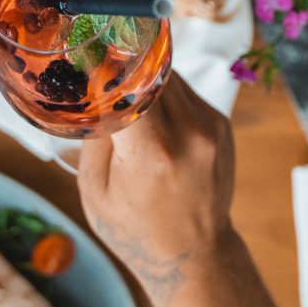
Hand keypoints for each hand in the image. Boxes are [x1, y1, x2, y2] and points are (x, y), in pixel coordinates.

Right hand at [78, 71, 234, 306]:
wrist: (194, 255)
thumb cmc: (135, 228)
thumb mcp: (94, 188)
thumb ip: (95, 132)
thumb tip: (91, 83)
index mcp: (152, 153)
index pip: (129, 81)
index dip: (106, 63)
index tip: (87, 51)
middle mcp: (189, 134)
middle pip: (151, 70)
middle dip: (125, 66)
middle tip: (101, 67)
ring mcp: (210, 128)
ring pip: (170, 74)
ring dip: (145, 78)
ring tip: (127, 100)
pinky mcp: (220, 124)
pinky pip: (185, 91)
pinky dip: (164, 95)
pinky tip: (153, 121)